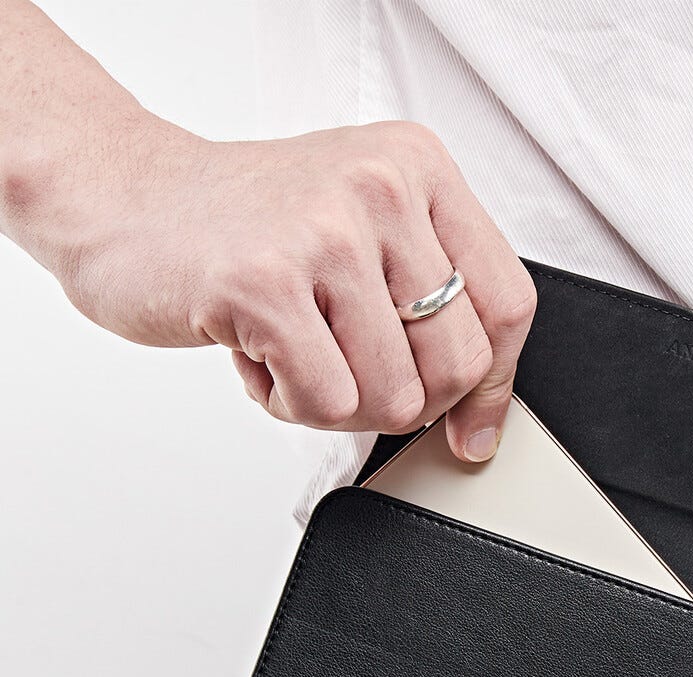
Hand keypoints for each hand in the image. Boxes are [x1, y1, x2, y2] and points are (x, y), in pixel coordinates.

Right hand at [26, 117, 535, 459]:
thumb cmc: (252, 228)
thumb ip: (434, 306)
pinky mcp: (265, 282)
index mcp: (420, 170)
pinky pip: (327, 403)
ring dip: (338, 404)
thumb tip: (481, 423)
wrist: (123, 198)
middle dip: (402, 399)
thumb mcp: (365, 233)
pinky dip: (289, 403)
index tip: (470, 429)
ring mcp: (324, 231)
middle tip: (347, 371)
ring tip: (294, 350)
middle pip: (457, 365)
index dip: (494, 386)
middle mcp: (382, 188)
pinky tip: (259, 353)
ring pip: (395, 397)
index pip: (508, 305)